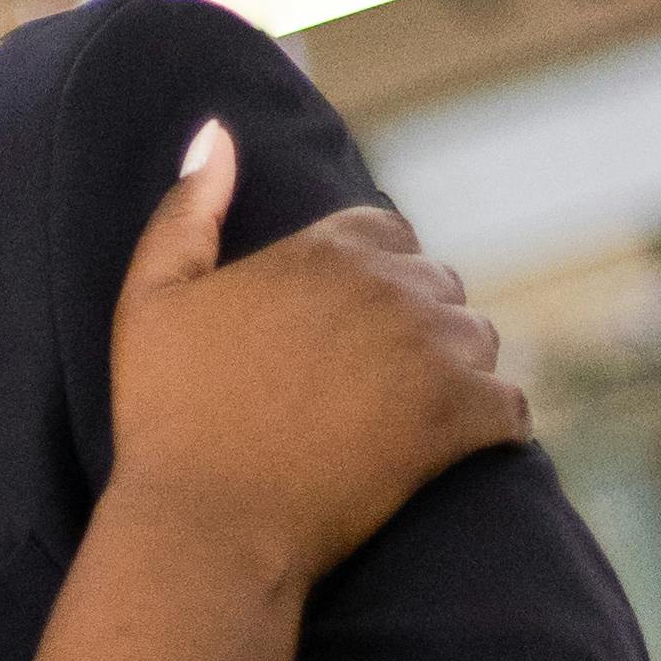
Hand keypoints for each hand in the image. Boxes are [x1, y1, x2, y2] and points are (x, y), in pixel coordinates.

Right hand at [109, 128, 528, 579]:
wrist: (206, 530)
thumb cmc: (168, 420)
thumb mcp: (151, 299)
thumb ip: (187, 209)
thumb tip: (218, 129)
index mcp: (325, 249)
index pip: (388, 233)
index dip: (371, 277)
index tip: (345, 328)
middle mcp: (388, 287)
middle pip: (438, 285)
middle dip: (414, 323)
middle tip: (373, 383)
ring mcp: (430, 352)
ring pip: (478, 340)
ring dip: (455, 370)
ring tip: (407, 415)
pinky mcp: (458, 420)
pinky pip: (509, 406)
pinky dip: (490, 425)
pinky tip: (455, 446)